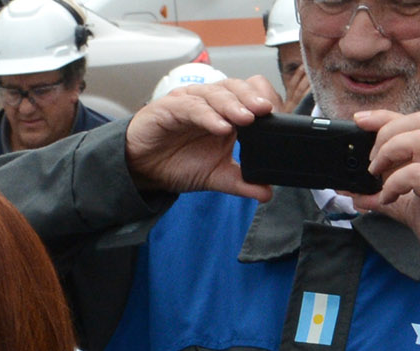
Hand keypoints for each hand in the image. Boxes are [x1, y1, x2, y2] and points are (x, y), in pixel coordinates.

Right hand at [122, 73, 276, 201]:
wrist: (142, 168)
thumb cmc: (176, 162)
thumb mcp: (216, 176)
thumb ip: (242, 182)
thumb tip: (267, 193)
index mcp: (226, 113)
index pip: (250, 95)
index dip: (264, 101)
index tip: (277, 118)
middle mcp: (210, 102)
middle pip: (236, 88)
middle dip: (252, 99)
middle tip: (266, 112)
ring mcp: (190, 101)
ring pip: (215, 93)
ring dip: (232, 105)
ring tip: (246, 119)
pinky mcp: (170, 106)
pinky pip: (191, 106)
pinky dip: (207, 115)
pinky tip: (219, 127)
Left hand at [352, 111, 419, 274]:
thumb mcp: (413, 210)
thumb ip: (388, 199)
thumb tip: (358, 196)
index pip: (417, 121)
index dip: (386, 117)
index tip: (360, 121)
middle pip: (418, 122)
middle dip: (385, 133)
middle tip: (370, 161)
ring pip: (419, 139)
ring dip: (389, 152)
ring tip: (376, 175)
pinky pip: (418, 174)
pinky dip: (395, 182)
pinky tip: (388, 197)